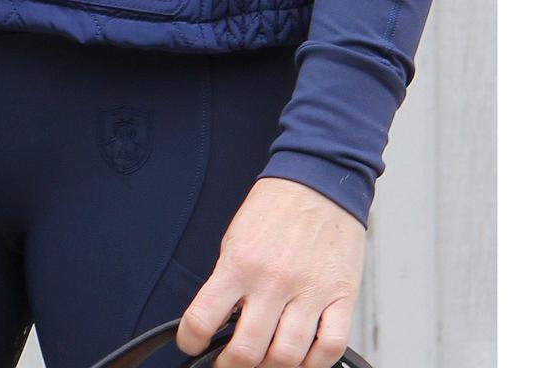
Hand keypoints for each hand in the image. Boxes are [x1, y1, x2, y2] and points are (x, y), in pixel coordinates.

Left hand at [176, 175, 364, 366]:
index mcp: (239, 263)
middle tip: (229, 363)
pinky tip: (303, 360)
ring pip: (288, 356)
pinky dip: (315, 364)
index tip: (190, 345)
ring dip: (272, 367)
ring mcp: (309, 292)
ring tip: (264, 362)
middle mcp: (272, 281)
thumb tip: (219, 318)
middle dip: (233, 365)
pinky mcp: (341, 298)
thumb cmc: (275, 208)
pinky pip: (330, 348)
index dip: (191, 339)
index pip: (204, 316)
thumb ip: (229, 279)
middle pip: (249, 349)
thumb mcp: (236, 238)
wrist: (317, 182)